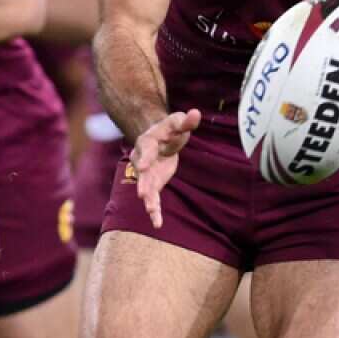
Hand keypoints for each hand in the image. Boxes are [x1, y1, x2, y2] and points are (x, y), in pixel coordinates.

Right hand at [130, 109, 200, 228]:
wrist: (160, 138)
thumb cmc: (169, 129)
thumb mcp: (178, 122)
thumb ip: (186, 121)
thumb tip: (196, 113)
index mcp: (147, 142)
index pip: (146, 150)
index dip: (145, 158)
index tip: (142, 167)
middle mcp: (142, 159)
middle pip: (142, 173)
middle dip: (142, 183)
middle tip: (142, 194)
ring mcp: (146, 174)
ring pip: (146, 188)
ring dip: (149, 200)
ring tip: (152, 213)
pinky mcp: (153, 184)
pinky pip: (153, 198)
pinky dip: (155, 210)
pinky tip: (157, 224)